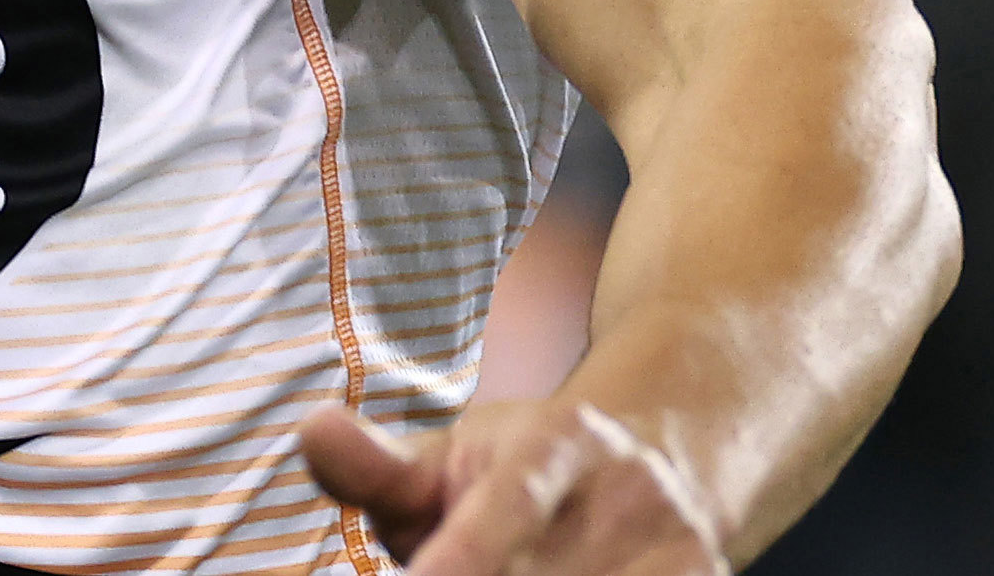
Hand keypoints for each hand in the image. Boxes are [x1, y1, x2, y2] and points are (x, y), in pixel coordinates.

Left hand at [298, 400, 731, 575]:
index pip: (514, 502)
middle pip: (549, 573)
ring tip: (488, 569)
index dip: (468, 553)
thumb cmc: (524, 472)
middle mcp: (633, 493)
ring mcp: (681, 550)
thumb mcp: (450, 458)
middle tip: (433, 572)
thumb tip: (311, 432)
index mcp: (561, 440)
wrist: (660, 460)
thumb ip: (378, 467)